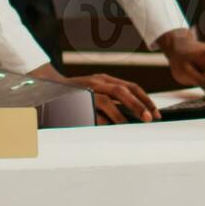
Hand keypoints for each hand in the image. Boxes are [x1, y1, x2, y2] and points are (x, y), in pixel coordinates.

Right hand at [29, 63, 158, 123]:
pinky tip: (108, 126)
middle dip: (138, 104)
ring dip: (120, 114)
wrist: (49, 86)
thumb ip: (113, 97)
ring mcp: (86, 89)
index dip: (145, 99)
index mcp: (105, 79)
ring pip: (107, 100)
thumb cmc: (77, 92)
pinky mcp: (76, 99)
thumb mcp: (97, 89)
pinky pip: (91, 110)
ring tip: (128, 125)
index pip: (131, 86)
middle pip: (122, 90)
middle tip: (148, 118)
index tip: (155, 113)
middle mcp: (97, 81)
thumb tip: (137, 112)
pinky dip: (101, 119)